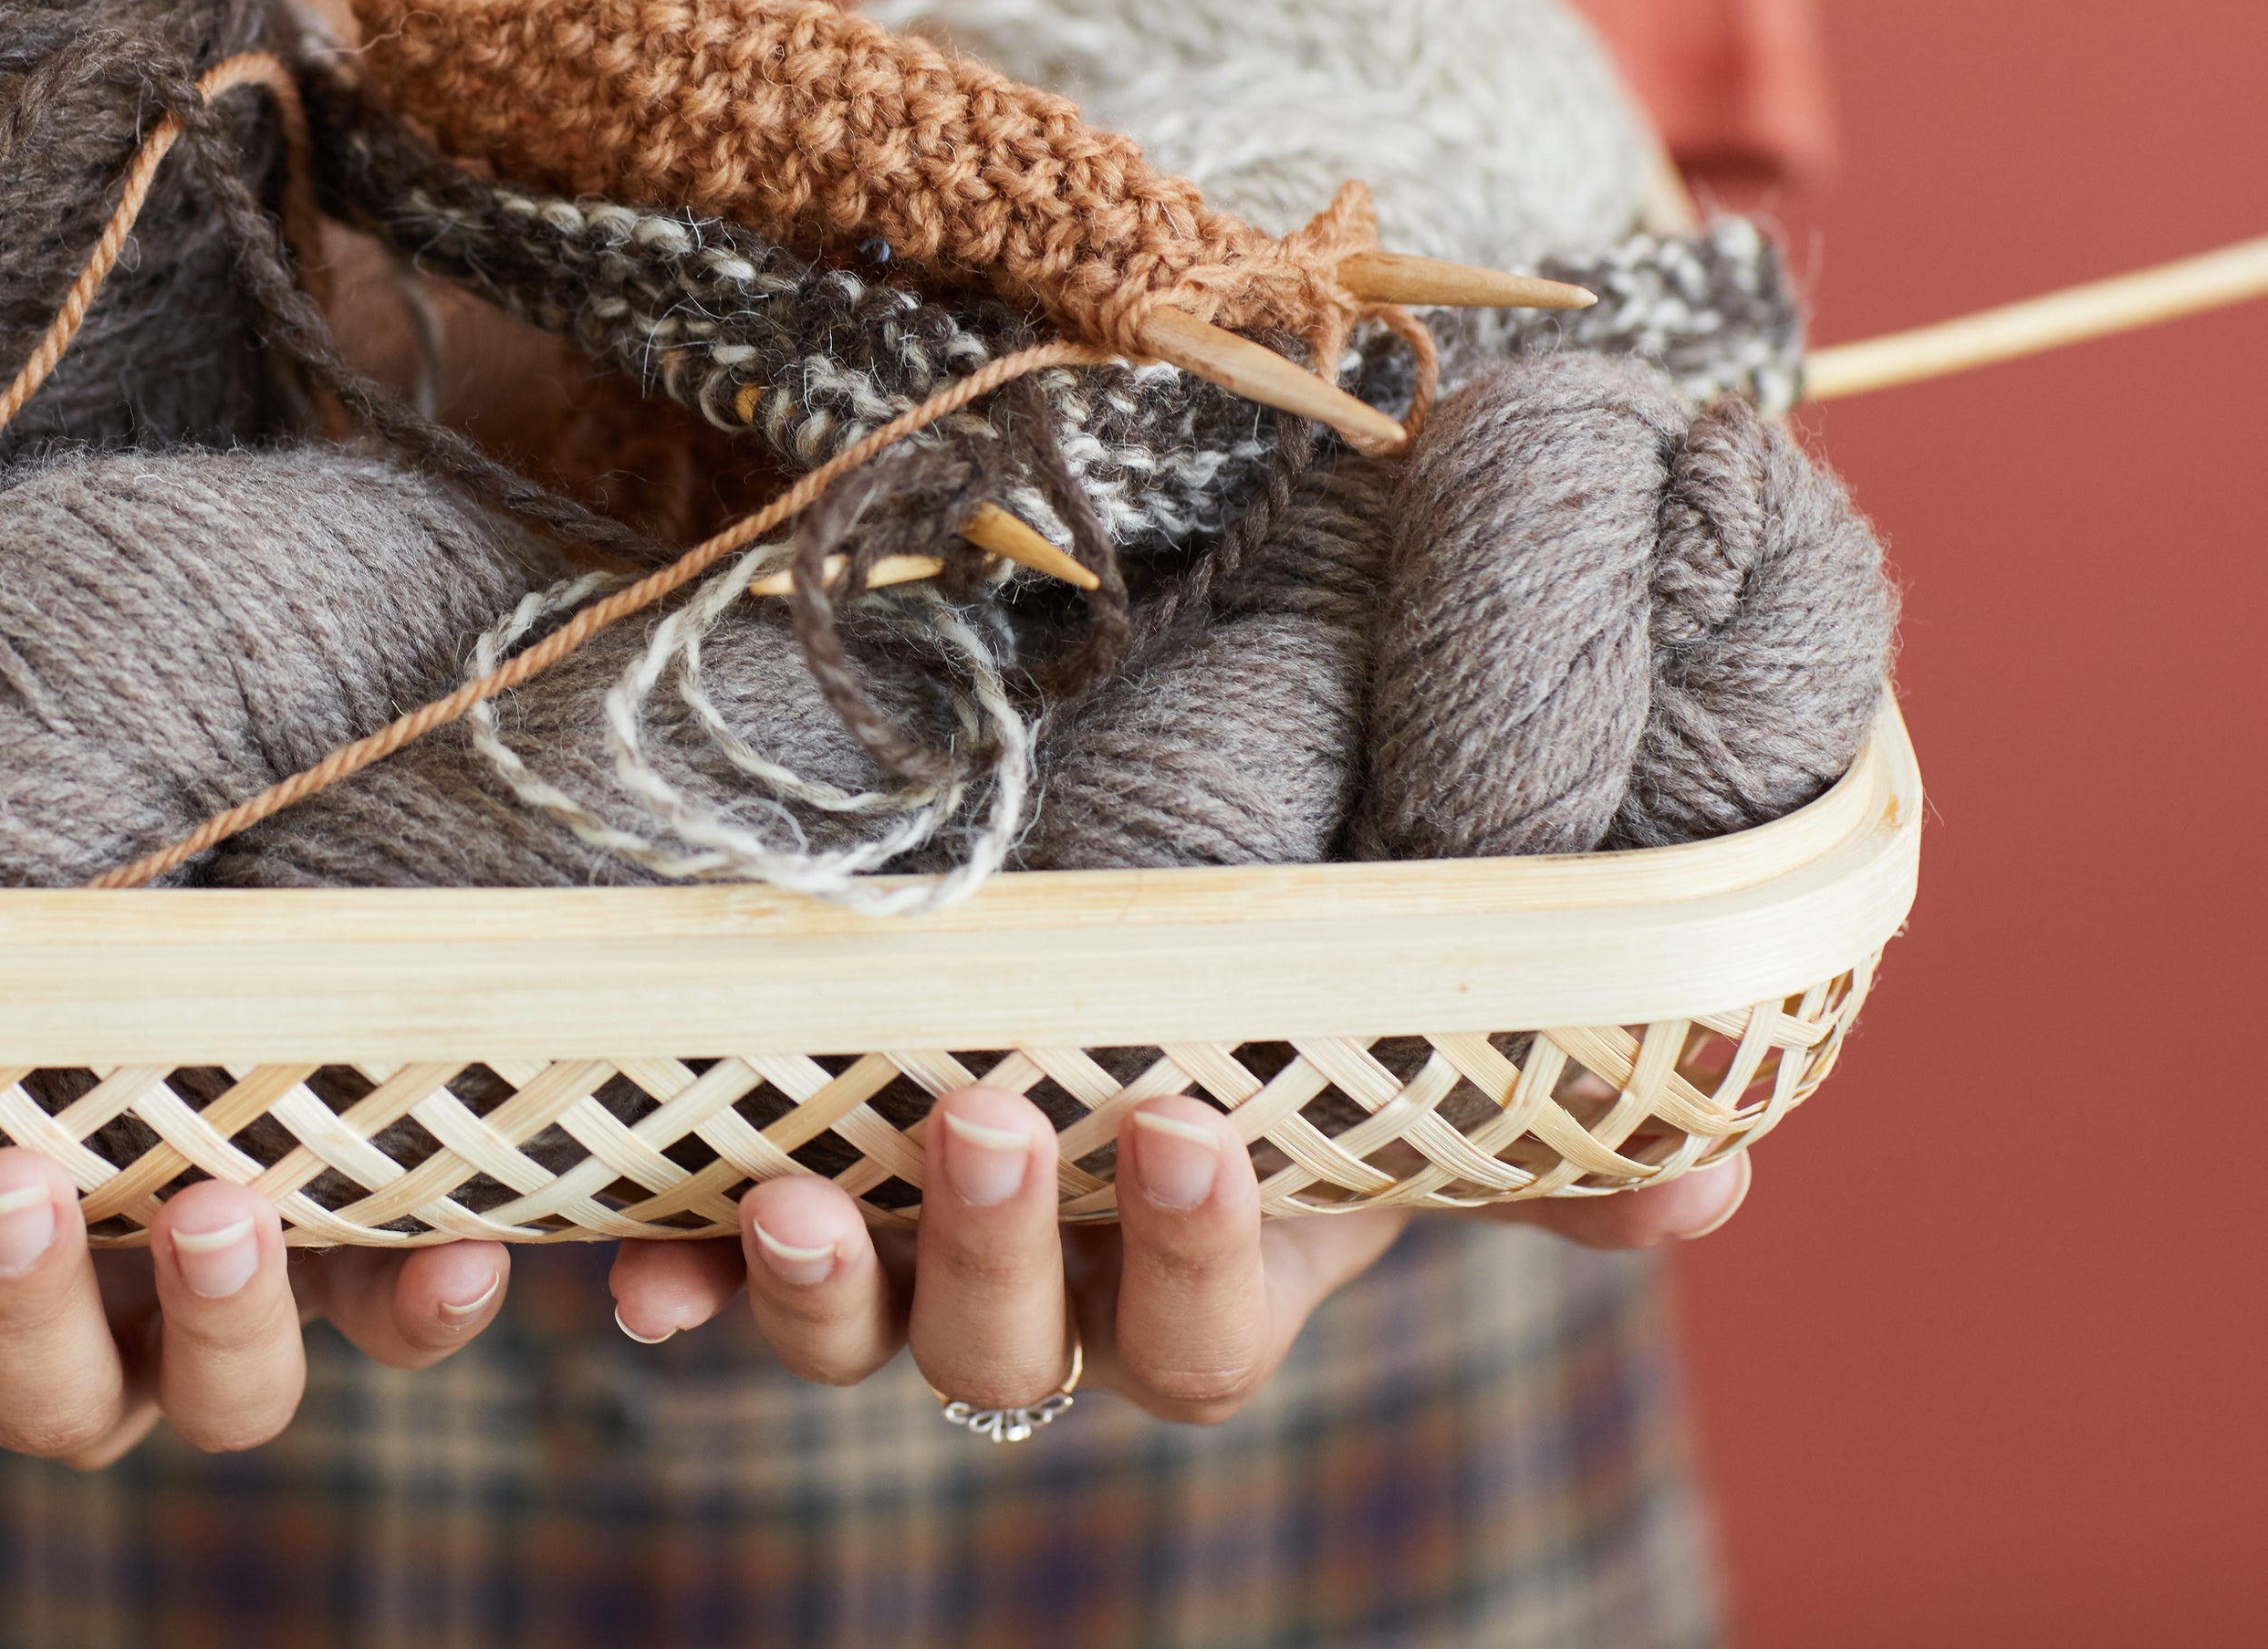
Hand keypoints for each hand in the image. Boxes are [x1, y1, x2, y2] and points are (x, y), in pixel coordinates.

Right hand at [0, 1144, 510, 1478]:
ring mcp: (203, 1330)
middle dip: (11, 1307)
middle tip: (3, 1180)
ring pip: (219, 1403)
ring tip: (216, 1200)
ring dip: (220, 1320)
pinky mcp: (342, 1270)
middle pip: (31, 1408)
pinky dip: (429, 1303)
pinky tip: (463, 1246)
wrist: (99, 959)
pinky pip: (396, 1323)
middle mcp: (60, 1366)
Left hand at [600, 1086, 1749, 1423]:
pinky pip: (711, 1280)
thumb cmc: (1276, 1051)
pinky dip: (672, 1283)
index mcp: (1197, 1281)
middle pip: (1010, 1350)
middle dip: (999, 1251)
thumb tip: (1717, 1172)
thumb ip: (1534, 1133)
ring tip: (792, 1197)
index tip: (1188, 1122)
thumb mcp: (1396, 1082)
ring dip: (818, 1287)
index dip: (1193, 1257)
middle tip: (985, 1112)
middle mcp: (1043, 1302)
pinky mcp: (777, 1216)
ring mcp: (903, 1272)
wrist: (1116, 998)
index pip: (1200, 1334)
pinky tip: (631, 1269)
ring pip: (854, 1334)